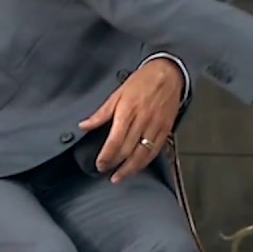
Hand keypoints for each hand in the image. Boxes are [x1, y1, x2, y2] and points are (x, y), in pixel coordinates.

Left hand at [78, 57, 183, 182]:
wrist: (168, 74)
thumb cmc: (142, 81)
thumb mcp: (118, 93)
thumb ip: (101, 113)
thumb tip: (84, 126)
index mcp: (127, 111)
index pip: (114, 141)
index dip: (106, 156)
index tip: (99, 164)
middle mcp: (142, 121)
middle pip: (127, 150)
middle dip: (114, 164)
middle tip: (105, 171)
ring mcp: (155, 126)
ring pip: (142, 154)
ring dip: (130, 169)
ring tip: (119, 177)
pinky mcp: (165, 129)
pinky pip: (155, 151)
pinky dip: (145, 162)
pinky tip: (137, 167)